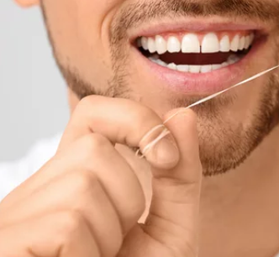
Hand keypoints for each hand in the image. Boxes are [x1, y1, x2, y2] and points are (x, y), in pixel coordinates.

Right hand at [0, 96, 201, 256]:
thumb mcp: (171, 229)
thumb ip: (180, 176)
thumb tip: (183, 115)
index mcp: (81, 178)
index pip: (95, 114)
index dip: (133, 119)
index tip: (166, 156)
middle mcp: (43, 188)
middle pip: (93, 151)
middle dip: (126, 201)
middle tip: (114, 243)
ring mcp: (18, 214)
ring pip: (83, 185)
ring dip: (108, 234)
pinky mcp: (8, 237)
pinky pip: (66, 223)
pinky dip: (87, 254)